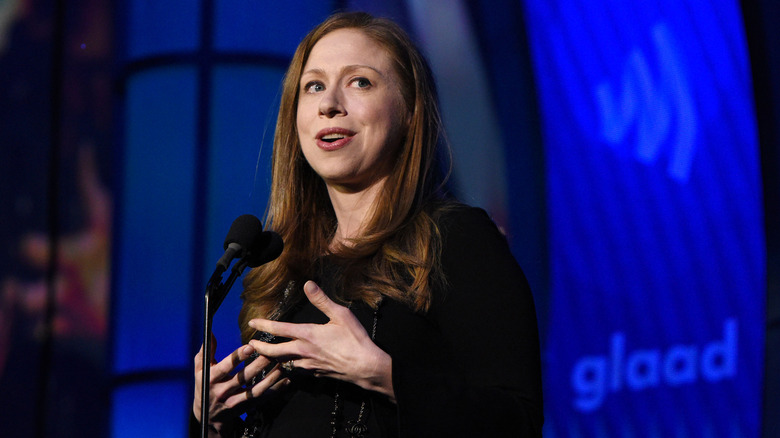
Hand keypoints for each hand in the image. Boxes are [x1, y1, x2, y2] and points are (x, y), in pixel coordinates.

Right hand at [193, 334, 289, 433]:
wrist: (207, 415)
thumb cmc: (203, 385)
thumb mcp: (199, 369)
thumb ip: (206, 350)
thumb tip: (211, 331)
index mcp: (210, 379)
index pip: (225, 367)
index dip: (237, 357)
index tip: (251, 346)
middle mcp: (222, 391)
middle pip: (243, 378)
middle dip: (258, 365)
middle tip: (271, 353)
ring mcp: (234, 401)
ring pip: (254, 390)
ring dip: (270, 378)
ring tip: (281, 365)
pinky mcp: (244, 408)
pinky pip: (262, 399)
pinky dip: (274, 390)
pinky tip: (285, 380)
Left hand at [248, 280, 394, 401]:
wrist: (365, 367)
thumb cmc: (355, 339)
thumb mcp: (340, 314)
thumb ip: (321, 300)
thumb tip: (308, 284)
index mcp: (307, 334)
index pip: (279, 328)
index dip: (263, 325)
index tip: (252, 323)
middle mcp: (303, 351)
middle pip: (274, 351)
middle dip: (260, 348)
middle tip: (250, 344)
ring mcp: (308, 365)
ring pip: (283, 362)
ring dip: (273, 358)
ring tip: (265, 354)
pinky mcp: (315, 374)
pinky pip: (297, 370)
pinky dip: (289, 366)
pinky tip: (290, 364)